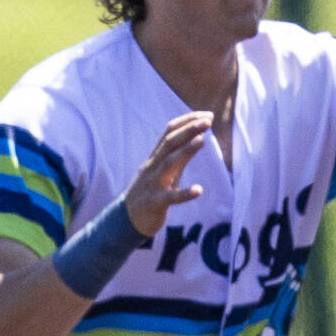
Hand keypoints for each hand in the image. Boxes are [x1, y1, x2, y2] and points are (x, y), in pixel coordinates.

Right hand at [124, 112, 209, 235]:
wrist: (127, 219)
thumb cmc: (150, 192)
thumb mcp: (164, 171)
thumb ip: (179, 156)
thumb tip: (199, 137)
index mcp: (155, 157)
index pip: (170, 132)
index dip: (187, 121)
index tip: (207, 115)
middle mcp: (153, 166)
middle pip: (170, 143)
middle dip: (189, 129)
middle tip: (208, 121)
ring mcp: (153, 184)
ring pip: (169, 164)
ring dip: (185, 151)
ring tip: (202, 140)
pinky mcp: (155, 203)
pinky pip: (170, 198)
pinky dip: (184, 194)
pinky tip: (199, 190)